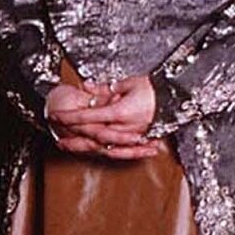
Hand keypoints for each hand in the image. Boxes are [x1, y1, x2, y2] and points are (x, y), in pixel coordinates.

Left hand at [47, 75, 164, 159]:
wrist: (178, 97)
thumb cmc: (156, 89)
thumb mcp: (129, 83)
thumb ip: (105, 88)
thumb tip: (86, 87)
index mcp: (119, 112)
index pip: (87, 116)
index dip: (69, 117)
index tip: (55, 115)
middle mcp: (123, 127)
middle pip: (90, 135)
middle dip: (72, 136)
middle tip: (57, 138)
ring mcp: (130, 135)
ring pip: (101, 145)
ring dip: (83, 146)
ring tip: (69, 147)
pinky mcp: (137, 139)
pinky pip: (117, 150)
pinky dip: (101, 151)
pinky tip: (95, 151)